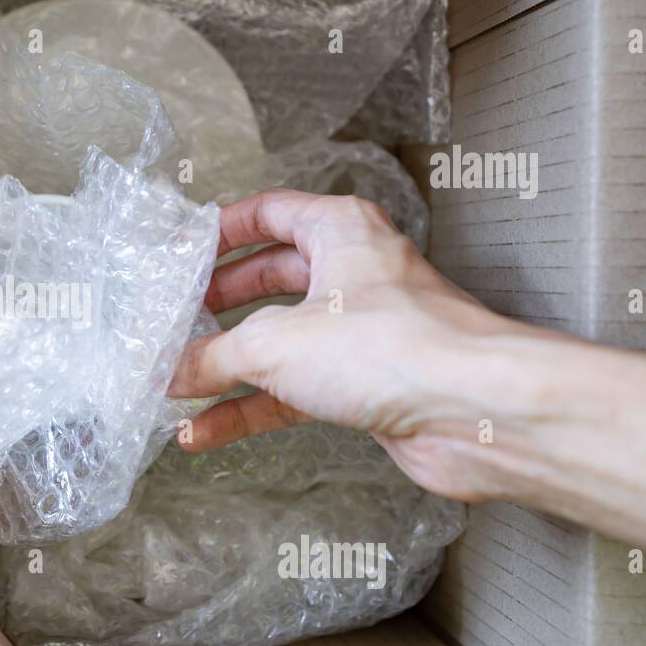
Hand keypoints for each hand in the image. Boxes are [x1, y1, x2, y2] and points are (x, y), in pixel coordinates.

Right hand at [168, 189, 531, 502]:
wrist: (474, 412)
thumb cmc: (398, 347)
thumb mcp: (276, 343)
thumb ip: (214, 356)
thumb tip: (171, 370)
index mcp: (339, 232)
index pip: (268, 213)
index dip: (220, 231)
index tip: (180, 254)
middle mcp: (354, 275)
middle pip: (270, 279)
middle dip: (218, 303)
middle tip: (177, 318)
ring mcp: (361, 333)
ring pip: (280, 342)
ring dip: (227, 366)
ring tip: (176, 382)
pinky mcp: (365, 386)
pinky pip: (291, 393)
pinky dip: (248, 410)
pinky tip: (204, 431)